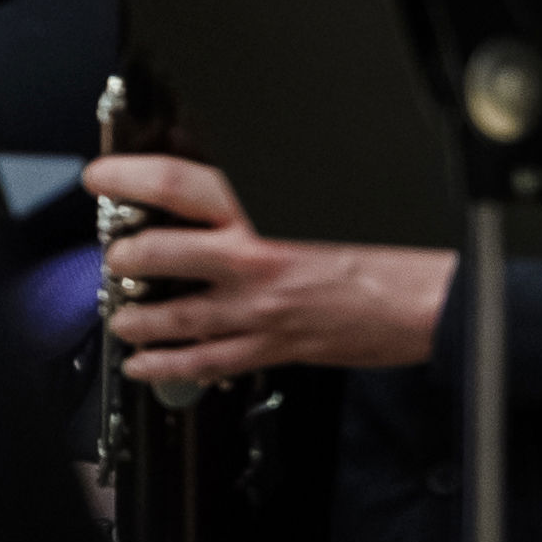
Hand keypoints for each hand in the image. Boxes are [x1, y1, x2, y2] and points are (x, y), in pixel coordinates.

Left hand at [89, 152, 452, 379]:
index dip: (128, 177)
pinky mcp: (271, 347)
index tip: (104, 176)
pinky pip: (204, 362)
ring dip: (135, 314)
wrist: (437, 297)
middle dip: (124, 253)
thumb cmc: (401, 243)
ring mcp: (257, 309)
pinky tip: (147, 365)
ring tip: (120, 314)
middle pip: (158, 253)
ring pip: (173, 314)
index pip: (177, 185)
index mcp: (267, 210)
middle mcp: (252, 259)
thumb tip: (237, 180)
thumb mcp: (337, 194)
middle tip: (114, 251)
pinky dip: (166, 365)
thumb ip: (281, 190)